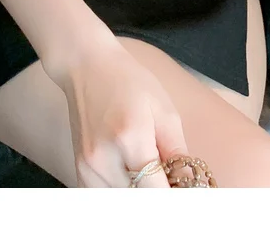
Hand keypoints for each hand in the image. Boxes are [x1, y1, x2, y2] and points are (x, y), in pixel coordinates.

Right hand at [48, 35, 190, 187]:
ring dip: (140, 194)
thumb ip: (178, 154)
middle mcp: (104, 159)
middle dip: (159, 193)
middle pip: (140, 201)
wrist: (87, 67)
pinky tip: (130, 174)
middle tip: (170, 179)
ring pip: (122, 203)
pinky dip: (122, 192)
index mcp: (131, 138)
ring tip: (151, 172)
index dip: (177, 198)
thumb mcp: (164, 110)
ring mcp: (87, 168)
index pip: (157, 194)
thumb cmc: (129, 82)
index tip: (186, 192)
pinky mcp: (79, 172)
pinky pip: (106, 198)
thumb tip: (190, 188)